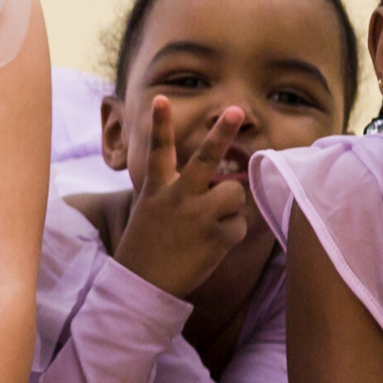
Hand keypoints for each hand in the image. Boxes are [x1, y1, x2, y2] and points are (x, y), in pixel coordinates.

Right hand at [113, 98, 252, 298]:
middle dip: (221, 133)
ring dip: (232, 207)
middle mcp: (177, 197)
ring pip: (234, 194)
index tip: (161, 99)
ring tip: (213, 223)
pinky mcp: (215, 238)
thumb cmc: (150, 244)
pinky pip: (239, 226)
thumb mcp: (153, 210)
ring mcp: (196, 217)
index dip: (160, 123)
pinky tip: (211, 245)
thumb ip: (180, 192)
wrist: (142, 284)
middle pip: (204, 159)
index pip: (159, 150)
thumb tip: (224, 184)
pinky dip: (231, 235)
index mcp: (157, 188)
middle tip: (236, 111)